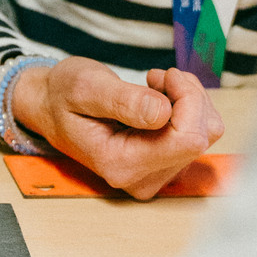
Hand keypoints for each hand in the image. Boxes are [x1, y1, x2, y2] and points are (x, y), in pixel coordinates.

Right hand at [12, 59, 221, 200]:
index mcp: (120, 164)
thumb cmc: (63, 96)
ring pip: (205, 135)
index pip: (188, 140)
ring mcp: (153, 176)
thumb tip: (164, 112)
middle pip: (200, 137)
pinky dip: (188, 109)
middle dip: (187, 97)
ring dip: (189, 101)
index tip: (162, 76)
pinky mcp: (163, 167)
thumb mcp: (85, 88)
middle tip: (156, 77)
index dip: (187, 100)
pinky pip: (198, 136)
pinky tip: (162, 98)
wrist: (51, 108)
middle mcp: (141, 179)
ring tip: (157, 85)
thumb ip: (124, 101)